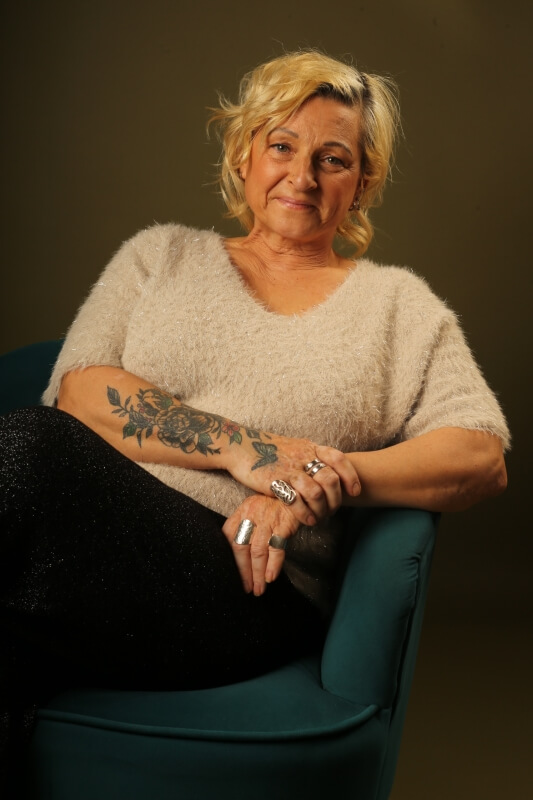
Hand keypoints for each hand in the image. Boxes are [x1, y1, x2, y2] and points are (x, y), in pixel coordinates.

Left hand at [222, 494, 299, 595]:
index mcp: (241, 511)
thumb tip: (241, 555)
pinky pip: (275, 549)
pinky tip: (270, 577)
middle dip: (243, 571)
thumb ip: (246, 526)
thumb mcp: (256, 509)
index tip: (233, 575)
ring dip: (258, 573)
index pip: (227, 536)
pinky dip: (273, 565)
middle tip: (247, 587)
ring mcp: (267, 520)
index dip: (230, 558)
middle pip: (241, 547)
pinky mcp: (283, 525)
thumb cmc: (276, 505)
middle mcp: (251, 515)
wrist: (299, 492)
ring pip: (257, 551)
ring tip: (259, 589)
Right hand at [224, 432, 360, 526]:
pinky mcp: (274, 482)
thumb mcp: (295, 447)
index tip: (354, 492)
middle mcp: (302, 457)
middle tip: (333, 511)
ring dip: (321, 510)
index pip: (338, 459)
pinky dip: (305, 514)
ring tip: (319, 518)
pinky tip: (307, 520)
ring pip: (316, 492)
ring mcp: (288, 469)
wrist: (240, 446)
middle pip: (330, 479)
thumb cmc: (268, 450)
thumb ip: (311, 457)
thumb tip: (330, 470)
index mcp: (309, 447)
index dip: (350, 476)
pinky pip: (295, 501)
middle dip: (336, 499)